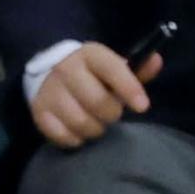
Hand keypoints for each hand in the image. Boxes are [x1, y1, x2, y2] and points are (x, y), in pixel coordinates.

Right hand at [29, 40, 161, 151]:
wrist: (48, 71)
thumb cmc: (91, 73)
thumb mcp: (112, 65)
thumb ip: (137, 68)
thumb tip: (155, 60)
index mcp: (90, 55)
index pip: (112, 69)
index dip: (129, 88)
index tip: (142, 106)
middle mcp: (66, 69)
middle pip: (98, 101)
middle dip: (112, 113)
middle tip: (111, 113)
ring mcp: (50, 91)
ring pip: (81, 122)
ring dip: (95, 128)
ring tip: (95, 122)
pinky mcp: (38, 111)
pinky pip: (62, 135)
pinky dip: (75, 138)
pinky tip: (78, 131)